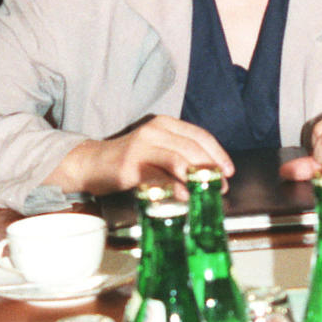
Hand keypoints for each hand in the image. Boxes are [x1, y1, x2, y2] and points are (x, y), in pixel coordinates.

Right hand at [46, 116, 233, 197]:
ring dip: (195, 177)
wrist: (93, 163)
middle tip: (220, 187)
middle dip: (210, 168)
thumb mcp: (157, 149)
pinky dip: (174, 188)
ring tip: (205, 193)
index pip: (199, 135)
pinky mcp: (131, 164)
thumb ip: (178, 155)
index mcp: (164, 124)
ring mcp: (142, 146)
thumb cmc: (130, 160)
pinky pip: (158, 176)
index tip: (228, 171)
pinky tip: (183, 198)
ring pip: (177, 158)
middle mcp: (155, 130)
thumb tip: (209, 175)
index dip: (217, 153)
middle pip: (191, 147)